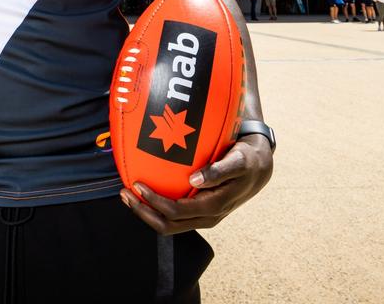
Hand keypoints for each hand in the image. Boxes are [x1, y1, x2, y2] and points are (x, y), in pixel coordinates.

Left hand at [120, 134, 272, 234]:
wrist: (260, 168)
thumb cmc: (248, 160)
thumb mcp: (238, 160)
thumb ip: (218, 171)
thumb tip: (194, 179)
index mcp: (215, 206)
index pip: (177, 211)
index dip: (154, 202)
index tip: (137, 185)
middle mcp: (207, 217)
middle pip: (167, 224)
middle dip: (143, 211)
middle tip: (123, 193)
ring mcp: (202, 217)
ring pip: (168, 224)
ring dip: (145, 212)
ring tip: (127, 195)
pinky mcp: (198, 211)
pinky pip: (172, 216)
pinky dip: (155, 208)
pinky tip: (142, 193)